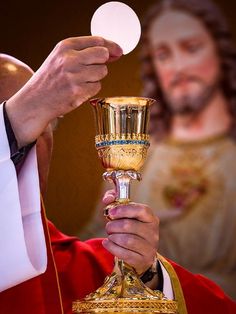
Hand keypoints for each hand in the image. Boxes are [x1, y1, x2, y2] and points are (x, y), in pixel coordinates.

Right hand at [6, 36, 122, 146]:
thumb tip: (114, 53)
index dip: (111, 46)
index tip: (118, 51)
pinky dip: (91, 90)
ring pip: (102, 72)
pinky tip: (78, 90)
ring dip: (95, 77)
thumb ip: (84, 52)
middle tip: (92, 69)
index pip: (97, 41)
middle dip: (102, 62)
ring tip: (79, 81)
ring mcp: (74, 76)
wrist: (36, 100)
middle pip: (103, 55)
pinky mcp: (78, 92)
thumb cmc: (50, 79)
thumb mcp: (61, 58)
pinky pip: (97, 87)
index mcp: (65, 46)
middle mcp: (70, 59)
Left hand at [102, 190, 158, 274]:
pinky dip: (112, 247)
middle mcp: (153, 232)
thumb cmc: (130, 228)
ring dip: (113, 237)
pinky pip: (124, 254)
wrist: (140, 252)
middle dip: (113, 225)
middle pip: (129, 226)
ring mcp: (150, 247)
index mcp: (150, 218)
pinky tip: (108, 243)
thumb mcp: (125, 213)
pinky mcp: (143, 260)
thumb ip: (114, 200)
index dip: (124, 210)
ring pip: (127, 240)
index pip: (141, 210)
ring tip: (110, 235)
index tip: (111, 212)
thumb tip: (107, 199)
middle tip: (108, 227)